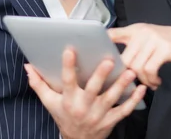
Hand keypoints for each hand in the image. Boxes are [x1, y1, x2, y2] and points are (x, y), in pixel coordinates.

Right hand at [25, 48, 146, 138]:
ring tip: (130, 71)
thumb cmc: (63, 116)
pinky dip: (134, 100)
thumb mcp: (49, 102)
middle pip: (92, 90)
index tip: (70, 49)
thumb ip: (39, 84)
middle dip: (101, 75)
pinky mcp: (111, 121)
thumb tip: (28, 66)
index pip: (67, 81)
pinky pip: (124, 110)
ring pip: (111, 99)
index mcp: (68, 100)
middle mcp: (83, 107)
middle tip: (109, 60)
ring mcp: (98, 115)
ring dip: (121, 85)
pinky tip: (141, 88)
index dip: (68, 66)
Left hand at [108, 23, 170, 89]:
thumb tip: (117, 63)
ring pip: (137, 67)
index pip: (113, 34)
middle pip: (124, 58)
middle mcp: (143, 32)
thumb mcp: (150, 39)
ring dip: (143, 80)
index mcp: (136, 29)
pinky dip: (152, 80)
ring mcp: (154, 39)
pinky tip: (156, 82)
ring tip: (150, 83)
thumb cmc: (170, 44)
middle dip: (127, 75)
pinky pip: (150, 70)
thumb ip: (134, 46)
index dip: (102, 45)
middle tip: (134, 82)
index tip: (101, 61)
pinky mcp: (164, 49)